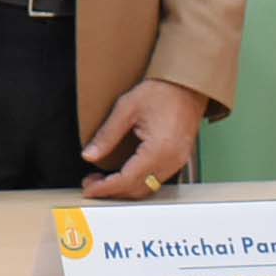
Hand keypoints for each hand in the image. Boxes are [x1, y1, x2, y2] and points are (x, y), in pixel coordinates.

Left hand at [82, 77, 209, 198]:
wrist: (187, 84)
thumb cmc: (162, 91)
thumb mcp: (127, 108)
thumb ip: (107, 135)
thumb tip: (89, 155)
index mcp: (159, 149)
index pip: (127, 179)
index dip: (105, 187)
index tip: (88, 189)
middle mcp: (172, 160)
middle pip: (138, 189)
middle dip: (112, 191)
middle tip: (90, 184)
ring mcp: (178, 161)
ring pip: (148, 188)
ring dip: (124, 188)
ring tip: (102, 180)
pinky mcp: (179, 159)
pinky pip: (156, 180)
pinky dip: (137, 182)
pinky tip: (123, 174)